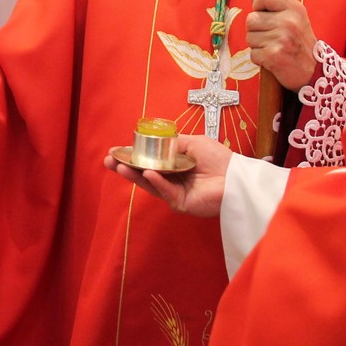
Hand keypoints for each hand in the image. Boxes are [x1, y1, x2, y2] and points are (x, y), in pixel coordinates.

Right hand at [103, 134, 233, 218]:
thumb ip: (172, 143)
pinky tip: (147, 173)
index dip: (133, 156)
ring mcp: (176, 192)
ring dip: (134, 175)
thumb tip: (154, 143)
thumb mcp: (192, 142)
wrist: (236, 177)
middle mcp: (174, 179)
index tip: (116, 151)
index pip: (150, 161)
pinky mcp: (180, 203)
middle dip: (126, 166)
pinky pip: (165, 191)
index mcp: (176, 165)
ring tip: (119, 166)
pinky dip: (156, 182)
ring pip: (150, 184)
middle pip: (144, 174)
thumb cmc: (219, 159)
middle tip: (109, 160)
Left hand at [245, 0, 316, 89]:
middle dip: (256, 30)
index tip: (265, 16)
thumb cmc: (299, 42)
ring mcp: (282, 38)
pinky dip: (259, 59)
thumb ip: (271, 3)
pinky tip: (272, 59)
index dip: (258, 6)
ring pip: (249, 37)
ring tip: (273, 48)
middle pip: (251, 19)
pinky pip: (253, 54)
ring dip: (257, 45)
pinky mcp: (274, 55)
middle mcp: (289, 21)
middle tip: (272, 38)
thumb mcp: (292, 18)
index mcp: (294, 8)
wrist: (314, 71)